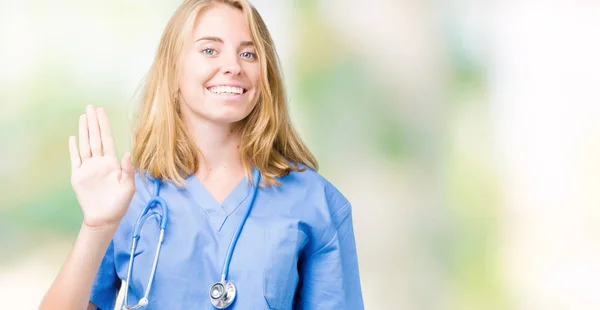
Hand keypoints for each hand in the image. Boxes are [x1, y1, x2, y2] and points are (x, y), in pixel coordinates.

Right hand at [69, 105, 134, 228]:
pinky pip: (75, 159)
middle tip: (91, 106)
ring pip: (85, 145)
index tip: (102, 111)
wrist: (105, 218)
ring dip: (84, 131)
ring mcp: (88, 168)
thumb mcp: (128, 187)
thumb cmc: (119, 203)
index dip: (104, 125)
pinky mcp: (78, 176)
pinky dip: (73, 148)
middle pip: (95, 138)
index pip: (107, 139)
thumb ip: (128, 170)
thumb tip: (128, 153)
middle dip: (94, 122)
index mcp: (112, 163)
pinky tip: (74, 137)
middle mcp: (99, 162)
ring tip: (83, 117)